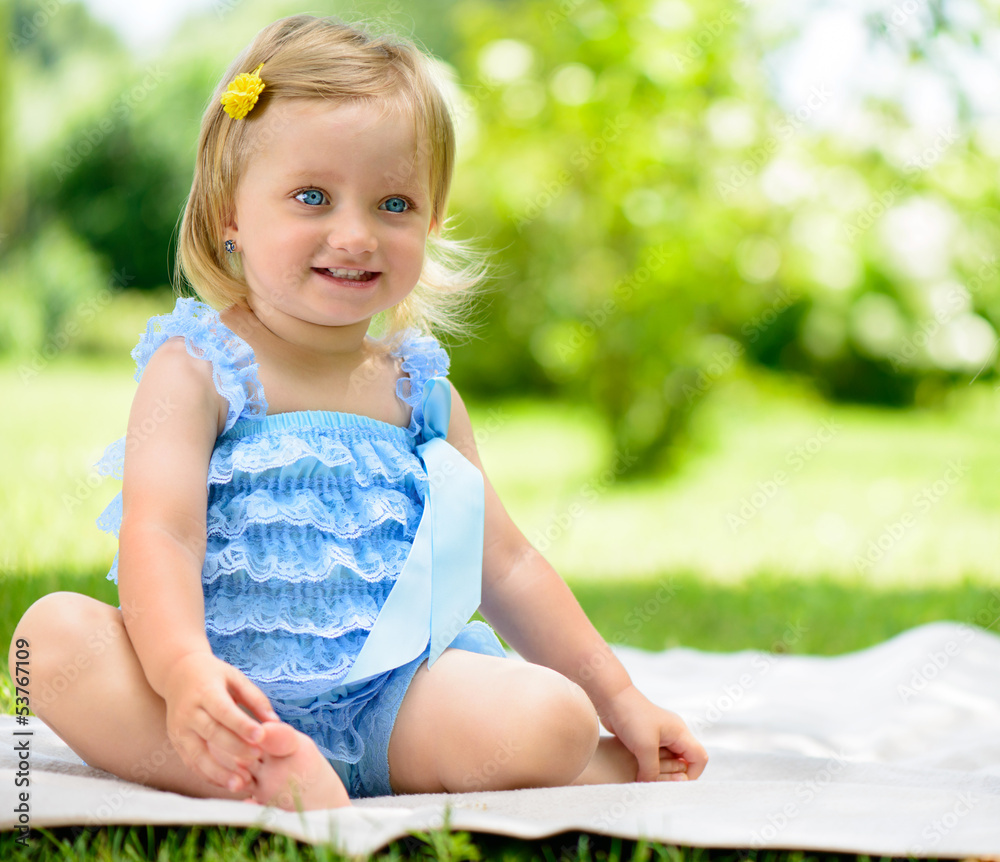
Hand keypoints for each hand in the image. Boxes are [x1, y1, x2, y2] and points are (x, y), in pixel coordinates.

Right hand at [161, 651, 279, 791]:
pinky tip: (227, 783)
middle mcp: (189, 712)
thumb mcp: (235, 677)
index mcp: (205, 691)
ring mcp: (179, 729)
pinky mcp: (176, 742)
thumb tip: (275, 722)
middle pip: (212, 733)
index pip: (224, 711)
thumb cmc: (213, 676)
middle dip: (235, 748)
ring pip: (197, 755)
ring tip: (240, 784)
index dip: (242, 725)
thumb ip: (255, 699)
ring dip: (219, 772)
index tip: (261, 736)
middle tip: (257, 758)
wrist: (177, 674)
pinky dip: (208, 776)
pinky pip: (191, 763)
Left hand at [598, 684, 707, 781]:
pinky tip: (639, 771)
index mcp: (680, 732)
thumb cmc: (631, 716)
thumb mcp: (644, 747)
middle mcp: (673, 734)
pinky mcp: (646, 738)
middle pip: (684, 761)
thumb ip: (652, 770)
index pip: (699, 758)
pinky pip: (654, 757)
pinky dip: (650, 766)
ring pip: (668, 761)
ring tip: (647, 778)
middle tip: (659, 785)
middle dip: (674, 776)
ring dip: (660, 772)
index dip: (692, 775)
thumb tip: (649, 787)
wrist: (611, 698)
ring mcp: (659, 736)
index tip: (675, 784)